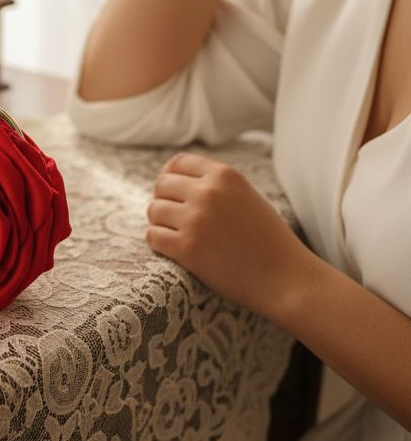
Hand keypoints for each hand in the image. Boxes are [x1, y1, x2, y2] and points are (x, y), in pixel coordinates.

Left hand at [145, 151, 316, 317]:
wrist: (286, 277)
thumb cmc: (268, 240)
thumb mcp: (246, 196)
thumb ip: (216, 185)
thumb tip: (176, 180)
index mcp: (224, 175)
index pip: (177, 163)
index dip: (169, 177)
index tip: (171, 192)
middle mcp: (207, 192)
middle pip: (161, 184)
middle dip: (164, 200)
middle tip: (174, 217)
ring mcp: (195, 220)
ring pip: (154, 210)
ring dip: (160, 222)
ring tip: (176, 234)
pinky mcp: (187, 249)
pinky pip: (153, 236)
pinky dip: (158, 242)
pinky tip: (173, 249)